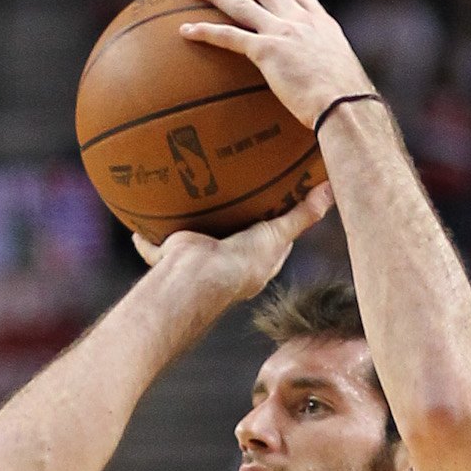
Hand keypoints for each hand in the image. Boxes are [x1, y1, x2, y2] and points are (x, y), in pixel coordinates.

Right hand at [133, 178, 334, 297]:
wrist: (196, 280)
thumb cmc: (240, 263)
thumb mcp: (276, 235)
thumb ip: (301, 215)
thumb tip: (331, 190)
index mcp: (254, 263)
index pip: (272, 239)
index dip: (278, 219)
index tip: (281, 197)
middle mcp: (226, 263)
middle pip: (233, 236)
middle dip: (233, 220)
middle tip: (236, 190)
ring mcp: (198, 262)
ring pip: (195, 239)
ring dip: (191, 225)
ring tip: (189, 196)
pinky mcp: (172, 258)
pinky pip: (155, 248)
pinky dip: (147, 240)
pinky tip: (139, 223)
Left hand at [181, 0, 374, 133]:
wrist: (344, 105)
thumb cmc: (349, 106)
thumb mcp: (346, 84)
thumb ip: (333, 81)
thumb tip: (334, 104)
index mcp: (323, 27)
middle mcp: (302, 22)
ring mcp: (283, 32)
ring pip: (243, 5)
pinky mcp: (267, 50)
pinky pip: (228, 36)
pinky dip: (205, 31)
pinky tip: (185, 30)